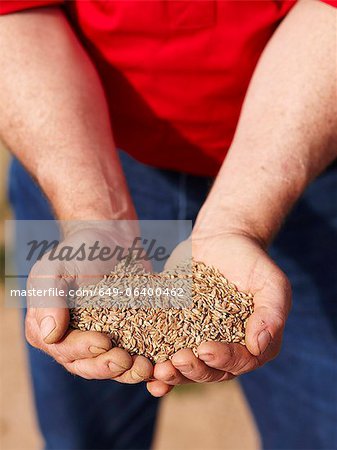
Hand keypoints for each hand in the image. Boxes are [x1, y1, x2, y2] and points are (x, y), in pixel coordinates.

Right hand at [25, 222, 152, 382]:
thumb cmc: (79, 251)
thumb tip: (50, 335)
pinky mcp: (122, 338)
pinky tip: (156, 363)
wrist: (110, 240)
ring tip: (144, 367)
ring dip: (126, 372)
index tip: (103, 341)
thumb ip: (48, 297)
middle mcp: (69, 341)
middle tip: (125, 358)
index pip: (62, 349)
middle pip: (85, 366)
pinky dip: (141, 363)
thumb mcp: (56, 266)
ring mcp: (96, 342)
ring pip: (109, 368)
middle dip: (106, 366)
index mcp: (46, 328)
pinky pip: (130, 357)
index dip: (82, 349)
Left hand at [147, 231, 290, 395]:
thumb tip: (257, 347)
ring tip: (159, 370)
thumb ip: (271, 314)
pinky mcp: (180, 330)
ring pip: (189, 368)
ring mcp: (202, 341)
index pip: (241, 361)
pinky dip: (158, 365)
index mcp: (254, 343)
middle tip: (177, 360)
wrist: (222, 241)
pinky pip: (169, 351)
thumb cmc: (251, 261)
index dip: (223, 360)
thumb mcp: (271, 283)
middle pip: (213, 372)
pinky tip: (147, 368)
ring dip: (174, 374)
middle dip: (194, 370)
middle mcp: (229, 348)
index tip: (205, 349)